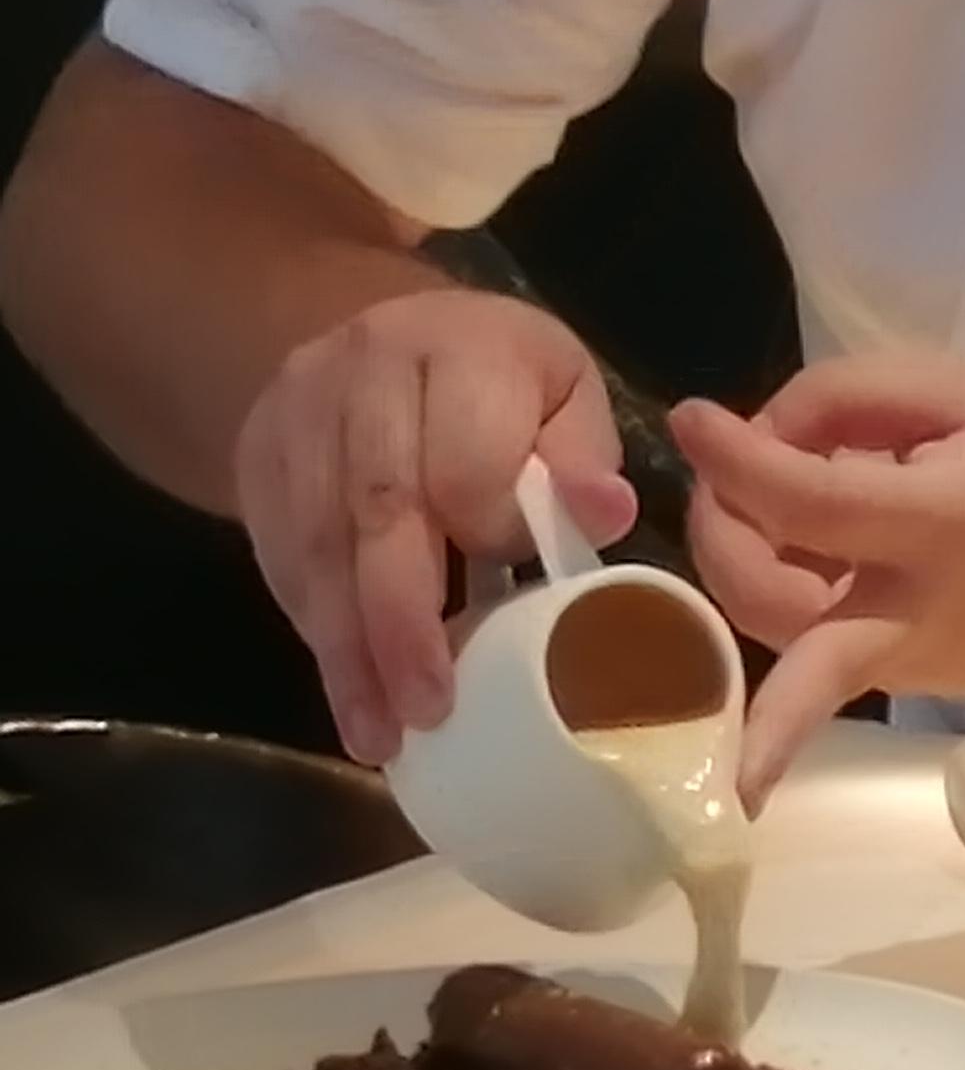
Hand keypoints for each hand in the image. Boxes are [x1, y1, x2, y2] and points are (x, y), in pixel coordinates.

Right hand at [231, 288, 637, 764]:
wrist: (389, 335)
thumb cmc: (504, 381)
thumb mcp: (567, 394)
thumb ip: (584, 456)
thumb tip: (605, 512)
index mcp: (463, 348)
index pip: (464, 460)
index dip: (491, 532)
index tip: (522, 583)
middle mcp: (365, 370)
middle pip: (376, 510)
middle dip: (399, 624)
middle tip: (426, 711)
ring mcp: (294, 414)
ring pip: (314, 546)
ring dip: (346, 651)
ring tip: (379, 733)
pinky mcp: (254, 459)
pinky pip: (277, 558)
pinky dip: (316, 629)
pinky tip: (347, 688)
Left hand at [673, 350, 964, 804]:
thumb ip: (858, 395)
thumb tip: (765, 436)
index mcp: (941, 524)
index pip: (805, 501)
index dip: (734, 460)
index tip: (691, 418)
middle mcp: (910, 613)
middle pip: (762, 596)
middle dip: (716, 532)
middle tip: (722, 474)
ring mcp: (904, 664)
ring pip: (773, 644)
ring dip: (736, 575)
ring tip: (750, 511)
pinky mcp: (903, 686)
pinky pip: (812, 661)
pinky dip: (778, 616)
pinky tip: (773, 577)